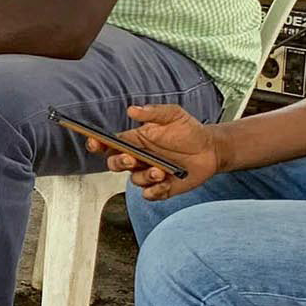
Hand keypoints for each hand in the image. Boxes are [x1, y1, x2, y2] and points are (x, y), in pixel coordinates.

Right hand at [88, 103, 225, 200]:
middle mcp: (138, 158)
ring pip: (133, 180)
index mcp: (135, 141)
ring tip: (161, 170)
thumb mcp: (173, 115)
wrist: (211, 149)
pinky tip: (166, 182)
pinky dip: (154, 191)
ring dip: (144, 176)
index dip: (97, 144)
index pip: (109, 144)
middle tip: (131, 158)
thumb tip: (132, 110)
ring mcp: (148, 174)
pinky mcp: (160, 188)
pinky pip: (149, 194)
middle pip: (115, 164)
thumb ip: (153, 112)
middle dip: (118, 162)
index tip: (95, 142)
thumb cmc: (189, 130)